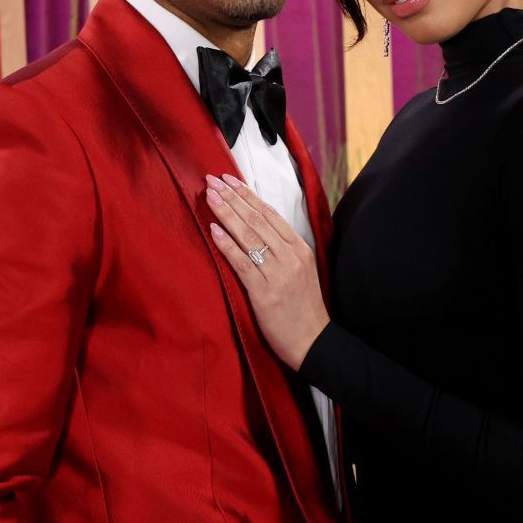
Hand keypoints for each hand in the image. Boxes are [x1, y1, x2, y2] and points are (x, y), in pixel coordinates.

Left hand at [203, 174, 329, 369]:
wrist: (313, 342)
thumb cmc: (303, 308)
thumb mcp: (301, 271)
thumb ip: (283, 250)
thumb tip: (256, 228)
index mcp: (300, 249)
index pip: (270, 214)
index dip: (248, 195)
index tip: (229, 180)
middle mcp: (291, 257)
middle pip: (257, 220)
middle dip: (232, 198)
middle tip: (211, 180)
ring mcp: (279, 274)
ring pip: (249, 237)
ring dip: (227, 214)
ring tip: (209, 197)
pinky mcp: (265, 293)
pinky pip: (242, 264)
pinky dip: (227, 245)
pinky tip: (214, 230)